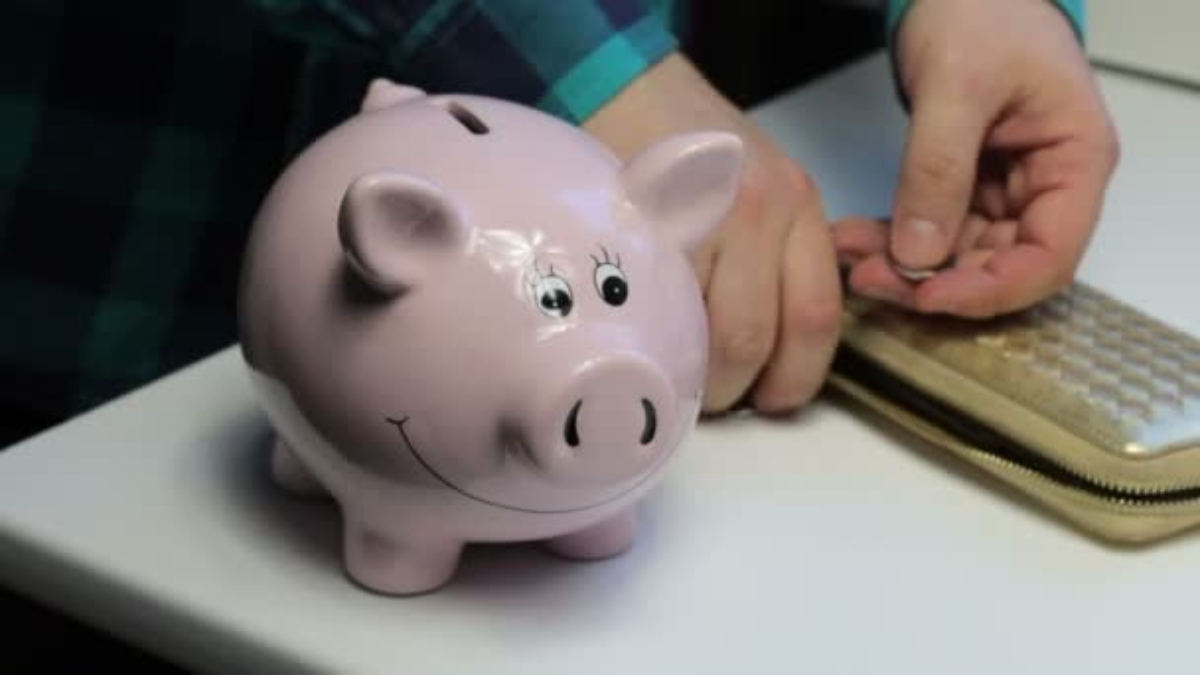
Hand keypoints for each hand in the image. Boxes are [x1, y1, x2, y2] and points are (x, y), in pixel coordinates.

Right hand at [584, 52, 842, 413]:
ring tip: (677, 373)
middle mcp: (765, 211)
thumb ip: (778, 258)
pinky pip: (663, 312)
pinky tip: (649, 343)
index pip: (818, 319)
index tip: (773, 400)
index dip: (796, 379)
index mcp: (801, 208)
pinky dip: (658, 344)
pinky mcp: (653, 226)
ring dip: (696, 376)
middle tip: (718, 399)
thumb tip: (773, 351)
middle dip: (737, 390)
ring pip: (713, 335)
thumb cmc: (691, 149)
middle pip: (762, 337)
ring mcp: (707, 218)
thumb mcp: (762, 190)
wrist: (628, 90)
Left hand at [833, 0, 1119, 316]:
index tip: (930, 296)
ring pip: (961, 255)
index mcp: (1075, 161)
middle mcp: (1047, 184)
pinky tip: (853, 238)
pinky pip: (934, 229)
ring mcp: (1007, 188)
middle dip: (934, 281)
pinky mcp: (967, 185)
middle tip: (870, 278)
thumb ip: (938, 169)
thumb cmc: (982, 12)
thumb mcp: (957, 87)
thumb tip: (919, 254)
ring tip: (851, 258)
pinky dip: (894, 239)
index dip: (991, 289)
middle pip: (1001, 265)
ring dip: (904, 264)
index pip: (1049, 256)